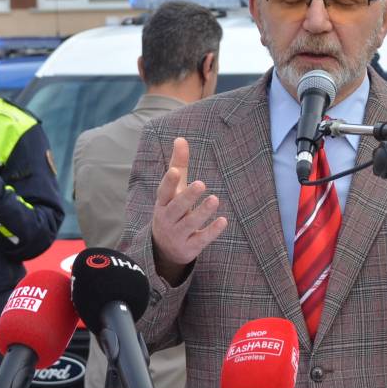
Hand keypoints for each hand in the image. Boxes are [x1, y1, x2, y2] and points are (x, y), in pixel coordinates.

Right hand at [151, 138, 226, 282]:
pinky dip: (211, 231)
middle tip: (201, 184)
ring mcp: (177, 234)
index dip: (169, 182)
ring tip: (214, 199)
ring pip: (189, 223)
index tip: (175, 171)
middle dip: (188, 196)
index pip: (164, 191)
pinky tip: (223, 221)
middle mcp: (167, 218)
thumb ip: (178, 165)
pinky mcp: (189, 248)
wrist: (164, 249)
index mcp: (163, 202)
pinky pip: (200, 239)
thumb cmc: (172, 210)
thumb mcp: (174, 190)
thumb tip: (180, 138)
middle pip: (177, 207)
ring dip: (202, 212)